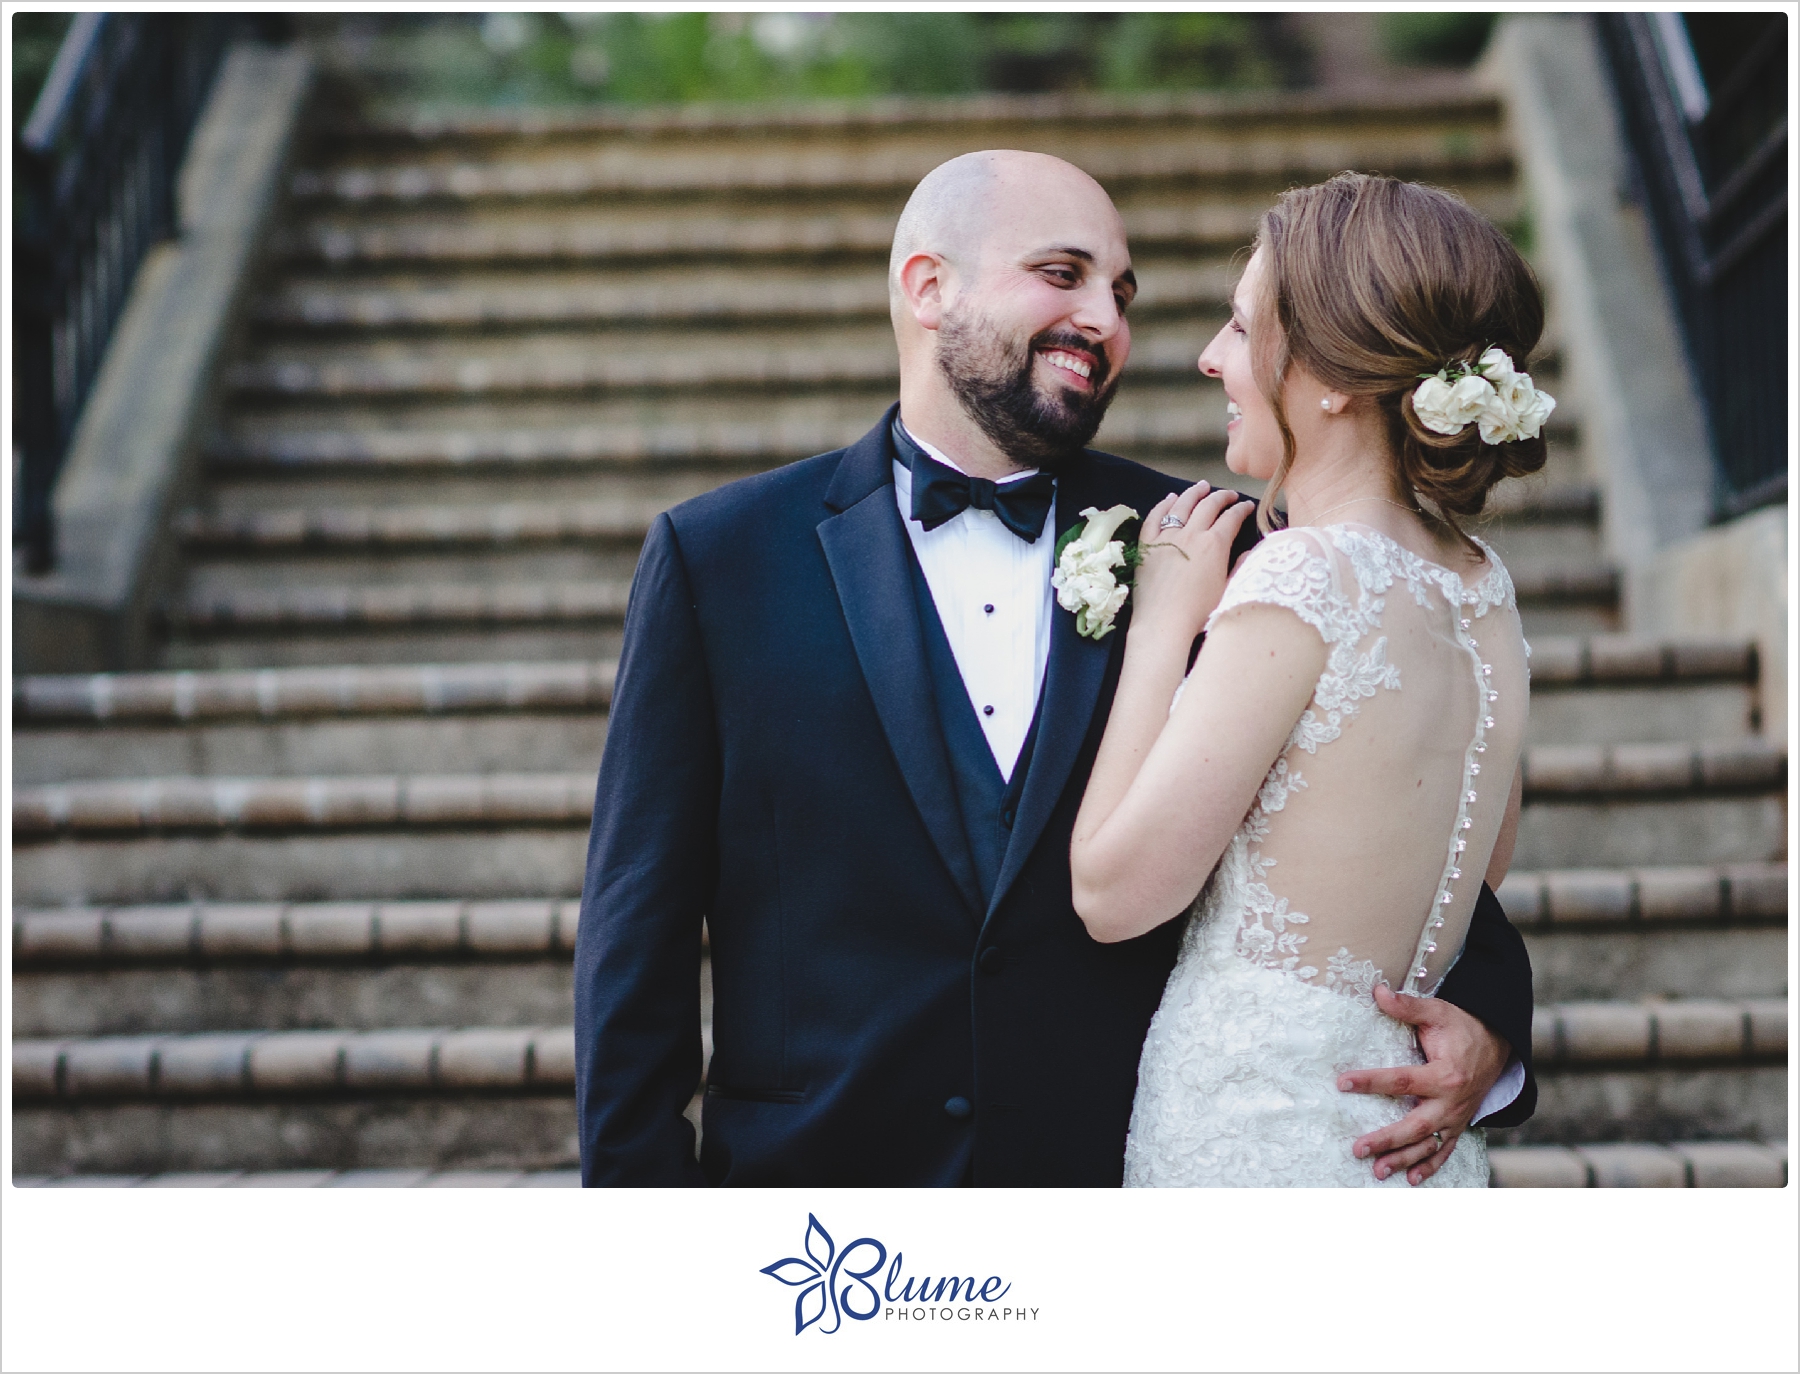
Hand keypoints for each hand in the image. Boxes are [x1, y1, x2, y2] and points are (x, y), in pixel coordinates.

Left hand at [1130, 482, 1254, 641]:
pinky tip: (1170, 499)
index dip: (1241, 509)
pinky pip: (1154, 517)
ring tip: (1202, 487)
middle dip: (1222, 496)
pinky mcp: (1147, 545)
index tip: (1246, 506)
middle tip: (1228, 494)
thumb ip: (1241, 566)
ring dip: (1194, 493)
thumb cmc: (1199, 613)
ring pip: (1182, 505)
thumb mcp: (1229, 590)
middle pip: (1209, 505)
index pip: (1232, 518)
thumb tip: (1249, 550)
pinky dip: (1163, 505)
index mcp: (1215, 545)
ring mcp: (1167, 537)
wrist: (1164, 623)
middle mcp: (1191, 534)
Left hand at [1336, 984, 1508, 1185]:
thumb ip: (1408, 1006)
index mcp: (1445, 1074)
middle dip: (1386, 1138)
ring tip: (1376, 1171)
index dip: (1370, 1081)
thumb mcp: (1438, 1012)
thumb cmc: (1462, 1027)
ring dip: (1403, 1160)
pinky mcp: (1459, 1125)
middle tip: (1357, 1147)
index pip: (1401, 1080)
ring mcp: (1457, 1118)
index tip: (1342, 1083)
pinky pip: (1445, 1151)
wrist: (1498, 1045)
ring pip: (1428, 1145)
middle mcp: (1452, 1102)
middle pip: (1415, 1125)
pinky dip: (1429, 1167)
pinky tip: (1411, 1180)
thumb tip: (1377, 992)